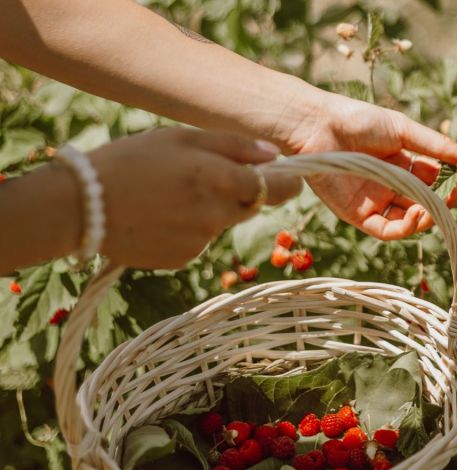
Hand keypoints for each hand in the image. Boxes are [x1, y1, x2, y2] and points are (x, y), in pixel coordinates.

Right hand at [90, 128, 300, 268]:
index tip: (289, 179)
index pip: (277, 188)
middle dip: (239, 193)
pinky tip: (159, 216)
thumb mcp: (181, 138)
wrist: (81, 206)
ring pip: (222, 223)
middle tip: (204, 177)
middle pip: (251, 206)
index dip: (288, 184)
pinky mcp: (184, 259)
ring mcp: (202, 242)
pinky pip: (199, 241)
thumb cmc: (131, 160)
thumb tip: (275, 155)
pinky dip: (188, 229)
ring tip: (169, 195)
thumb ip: (234, 146)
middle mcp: (218, 215)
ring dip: (210, 210)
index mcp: (220, 179)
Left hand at [286, 92, 456, 239]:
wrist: (317, 126)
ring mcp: (375, 202)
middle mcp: (390, 185)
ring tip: (436, 205)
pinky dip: (407, 228)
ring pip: (410, 220)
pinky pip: (388, 230)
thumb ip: (437, 146)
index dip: (453, 181)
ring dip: (428, 217)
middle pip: (425, 202)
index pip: (435, 180)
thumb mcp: (404, 130)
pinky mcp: (358, 216)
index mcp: (402, 163)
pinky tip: (417, 214)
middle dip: (444, 201)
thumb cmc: (358, 120)